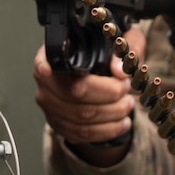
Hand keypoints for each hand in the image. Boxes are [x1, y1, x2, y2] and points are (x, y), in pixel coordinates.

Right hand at [33, 28, 144, 168]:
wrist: (104, 73)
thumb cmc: (109, 52)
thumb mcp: (122, 40)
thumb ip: (126, 46)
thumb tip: (119, 71)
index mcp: (53, 54)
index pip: (46, 62)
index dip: (47, 67)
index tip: (51, 69)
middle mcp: (46, 81)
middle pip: (73, 92)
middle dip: (108, 94)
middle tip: (126, 89)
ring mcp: (50, 105)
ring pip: (80, 117)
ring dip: (111, 114)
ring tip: (128, 105)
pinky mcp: (59, 124)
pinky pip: (82, 134)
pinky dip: (106, 131)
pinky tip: (122, 123)